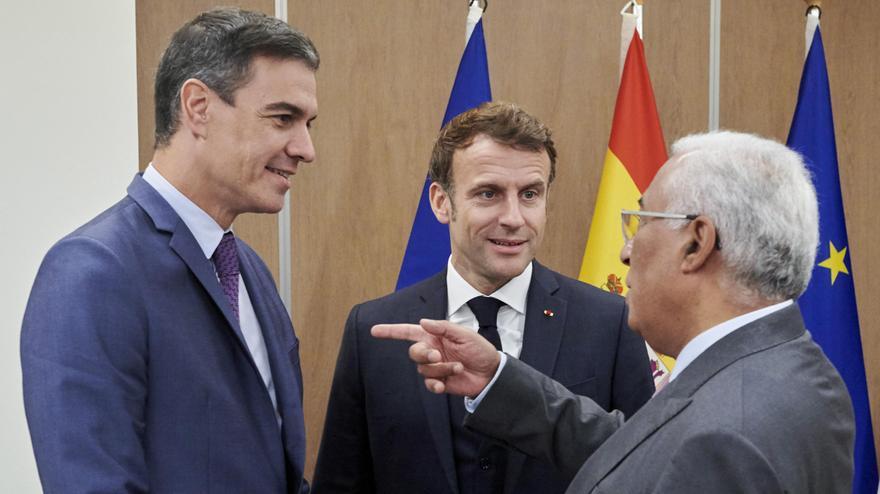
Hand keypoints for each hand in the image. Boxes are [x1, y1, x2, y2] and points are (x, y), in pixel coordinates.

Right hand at [371, 319, 500, 396]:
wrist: (491, 373)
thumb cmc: (480, 350)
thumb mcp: (464, 334)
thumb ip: (443, 327)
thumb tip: (423, 321)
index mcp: (434, 336)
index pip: (408, 332)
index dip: (391, 331)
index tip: (375, 330)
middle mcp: (431, 350)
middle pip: (414, 352)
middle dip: (424, 355)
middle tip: (438, 356)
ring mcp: (435, 367)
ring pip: (424, 369)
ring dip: (441, 369)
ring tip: (458, 367)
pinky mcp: (439, 382)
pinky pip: (429, 384)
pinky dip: (435, 385)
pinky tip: (444, 386)